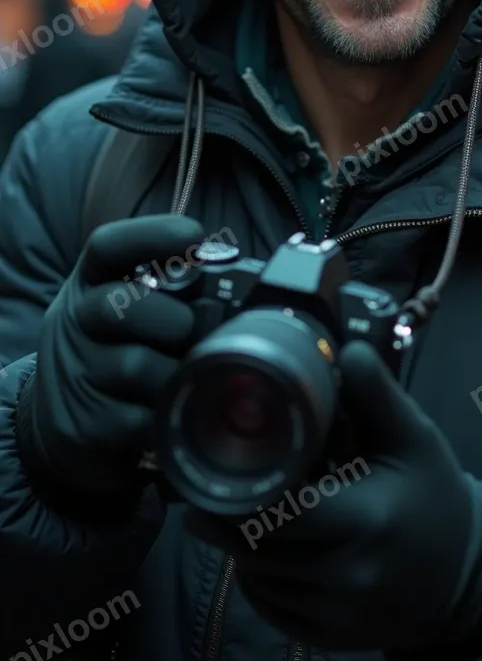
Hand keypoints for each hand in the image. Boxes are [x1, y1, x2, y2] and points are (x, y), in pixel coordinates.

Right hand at [16, 214, 200, 502]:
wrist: (61, 418)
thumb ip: (171, 290)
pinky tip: (178, 408)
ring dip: (173, 371)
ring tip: (194, 373)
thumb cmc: (115, 348)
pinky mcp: (82, 424)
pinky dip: (166, 414)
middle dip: (164, 316)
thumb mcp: (129, 306)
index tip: (193, 238)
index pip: (108, 246)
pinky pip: (134, 419)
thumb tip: (241, 284)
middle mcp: (77, 321)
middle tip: (190, 329)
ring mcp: (76, 373)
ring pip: (129, 367)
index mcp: (92, 283)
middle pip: (113, 306)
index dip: (150, 236)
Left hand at [194, 340, 481, 656]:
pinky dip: (258, 577)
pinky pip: (270, 608)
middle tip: (203, 490)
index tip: (214, 468)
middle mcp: (349, 575)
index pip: (279, 511)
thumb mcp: (414, 438)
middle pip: (256, 547)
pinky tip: (266, 549)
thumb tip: (347, 346)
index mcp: (367, 520)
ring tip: (235, 514)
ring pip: (257, 578)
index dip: (238, 492)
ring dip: (239, 546)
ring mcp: (338, 615)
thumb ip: (377, 393)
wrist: (466, 577)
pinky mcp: (329, 639)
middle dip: (226, 518)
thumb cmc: (433, 496)